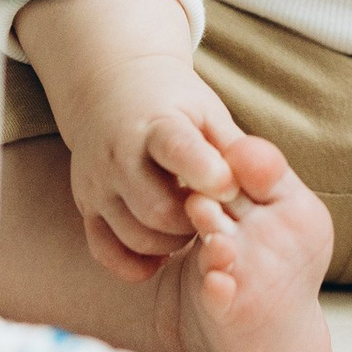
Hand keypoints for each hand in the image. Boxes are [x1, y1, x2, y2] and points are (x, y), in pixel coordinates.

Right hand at [58, 55, 291, 283]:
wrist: (111, 88)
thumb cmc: (174, 105)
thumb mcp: (207, 112)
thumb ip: (234, 148)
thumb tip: (266, 180)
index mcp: (156, 124)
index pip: (177, 150)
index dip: (206, 173)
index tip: (227, 187)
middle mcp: (118, 154)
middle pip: (157, 210)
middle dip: (193, 222)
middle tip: (211, 214)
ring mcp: (97, 183)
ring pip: (135, 236)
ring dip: (170, 244)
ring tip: (188, 227)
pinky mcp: (85, 205)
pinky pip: (105, 251)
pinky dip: (135, 263)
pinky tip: (160, 253)